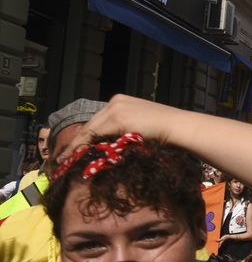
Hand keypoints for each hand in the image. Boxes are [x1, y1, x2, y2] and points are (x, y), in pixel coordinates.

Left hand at [60, 95, 178, 163]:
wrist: (178, 127)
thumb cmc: (165, 131)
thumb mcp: (139, 127)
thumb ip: (123, 131)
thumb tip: (108, 146)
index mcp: (120, 101)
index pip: (96, 122)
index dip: (83, 137)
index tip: (73, 149)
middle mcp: (115, 101)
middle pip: (90, 125)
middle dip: (76, 142)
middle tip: (64, 157)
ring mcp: (115, 108)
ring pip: (89, 130)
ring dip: (77, 146)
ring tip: (66, 160)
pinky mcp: (117, 118)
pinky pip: (95, 135)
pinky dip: (84, 146)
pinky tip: (76, 156)